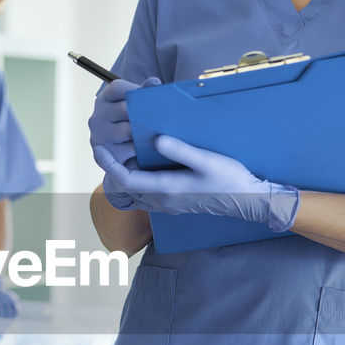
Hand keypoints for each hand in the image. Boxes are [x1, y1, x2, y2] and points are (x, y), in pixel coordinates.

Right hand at [89, 77, 160, 209]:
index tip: (151, 96)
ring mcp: (98, 136)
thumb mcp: (135, 108)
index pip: (116, 88)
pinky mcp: (104, 154)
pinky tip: (153, 147)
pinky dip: (142, 148)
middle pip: (124, 109)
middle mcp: (97, 117)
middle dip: (144, 113)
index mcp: (103, 100)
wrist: (122, 159)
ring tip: (160, 131)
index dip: (135, 89)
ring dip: (144, 132)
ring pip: (127, 130)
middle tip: (163, 116)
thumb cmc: (131, 127)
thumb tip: (155, 83)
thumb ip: (144, 94)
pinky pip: (128, 149)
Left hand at [94, 134, 299, 231]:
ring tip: (119, 154)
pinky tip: (142, 166)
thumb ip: (180, 150)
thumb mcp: (206, 160)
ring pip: (135, 192)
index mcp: (166, 189)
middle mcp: (162, 200)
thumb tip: (156, 140)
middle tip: (104, 147)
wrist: (246, 200)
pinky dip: (137, 181)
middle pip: (126, 186)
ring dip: (123, 175)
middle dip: (112, 168)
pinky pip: (146, 194)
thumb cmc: (228, 179)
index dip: (108, 164)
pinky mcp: (173, 204)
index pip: (125, 179)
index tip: (98, 149)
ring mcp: (167, 204)